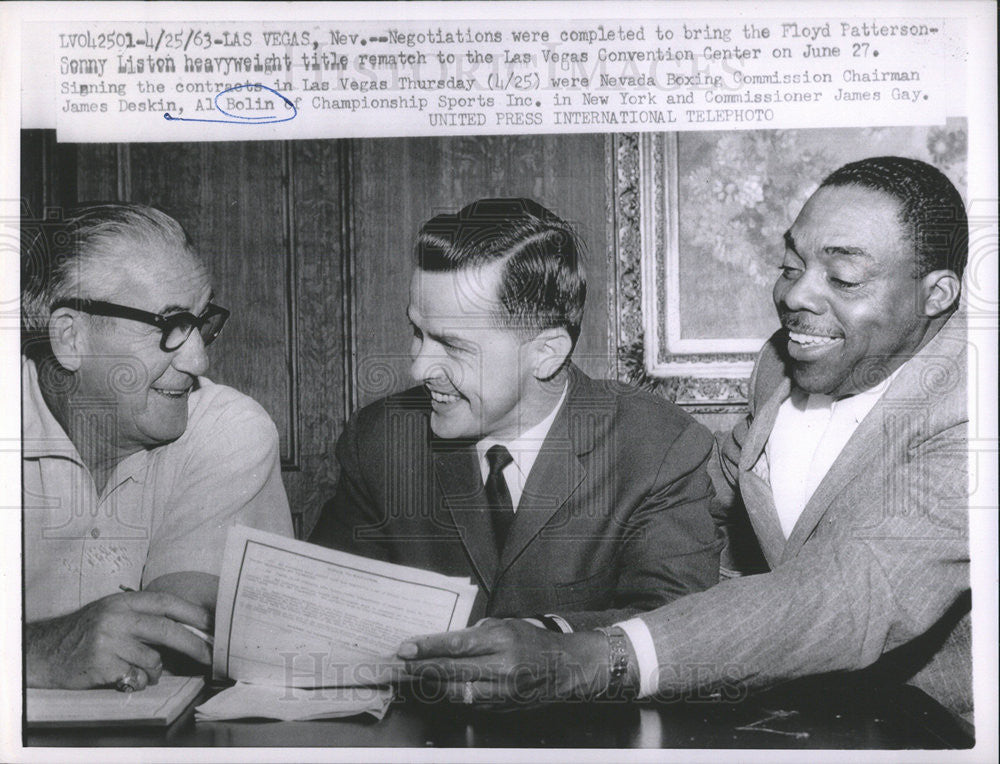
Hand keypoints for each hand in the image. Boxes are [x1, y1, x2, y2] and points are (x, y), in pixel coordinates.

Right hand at [25, 591, 212, 689]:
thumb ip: (144, 617)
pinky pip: (137, 678)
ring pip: (153, 660)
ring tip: (138, 668)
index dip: (192, 613)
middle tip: (209, 655)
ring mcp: (109, 642)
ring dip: (154, 670)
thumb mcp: (113, 614)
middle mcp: (117, 618)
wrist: (46, 652)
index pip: (166, 603)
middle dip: (194, 644)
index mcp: (123, 602)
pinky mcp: (103, 665)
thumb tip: (189, 629)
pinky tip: (123, 677)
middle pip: (167, 630)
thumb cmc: (87, 633)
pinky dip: (138, 681)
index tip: (212, 623)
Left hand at [396, 618, 608, 706]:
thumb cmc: (532, 641)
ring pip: (456, 692)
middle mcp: (502, 667)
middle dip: (421, 669)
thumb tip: (443, 643)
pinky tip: (436, 689)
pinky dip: (450, 695)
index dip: (427, 648)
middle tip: (400, 666)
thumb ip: (476, 634)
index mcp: (502, 640)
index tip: (406, 648)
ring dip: (431, 685)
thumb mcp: (506, 625)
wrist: (565, 668)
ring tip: (412, 678)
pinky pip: (469, 702)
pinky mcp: (501, 707)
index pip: (456, 645)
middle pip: (452, 671)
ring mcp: (502, 691)